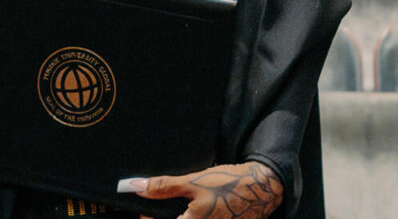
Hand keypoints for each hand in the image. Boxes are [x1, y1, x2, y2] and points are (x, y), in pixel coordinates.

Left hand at [118, 161, 282, 218]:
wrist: (262, 188)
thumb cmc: (229, 184)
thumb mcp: (194, 182)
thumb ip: (164, 187)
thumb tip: (135, 187)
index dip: (149, 218)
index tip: (145, 210)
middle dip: (165, 217)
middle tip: (159, 209)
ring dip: (179, 216)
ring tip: (181, 208)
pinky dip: (191, 216)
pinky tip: (194, 210)